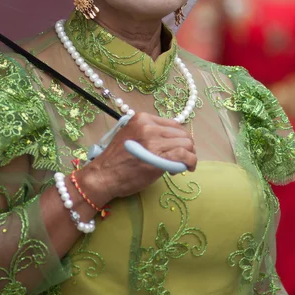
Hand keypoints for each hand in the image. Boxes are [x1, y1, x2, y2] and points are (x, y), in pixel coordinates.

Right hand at [78, 112, 196, 206]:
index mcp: (142, 118)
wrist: (103, 176)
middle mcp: (149, 126)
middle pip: (181, 133)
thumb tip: (171, 139)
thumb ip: (149, 133)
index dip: (178, 137)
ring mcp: (154, 141)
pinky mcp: (158, 157)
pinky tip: (188, 168)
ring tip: (182, 165)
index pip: (172, 124)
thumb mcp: (131, 136)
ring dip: (190, 155)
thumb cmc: (115, 159)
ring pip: (186, 143)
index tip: (175, 148)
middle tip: (181, 159)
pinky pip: (184, 155)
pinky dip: (191, 161)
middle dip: (186, 146)